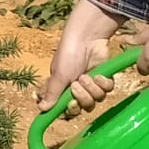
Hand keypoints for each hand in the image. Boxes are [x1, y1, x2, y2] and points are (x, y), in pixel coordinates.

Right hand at [38, 0, 125, 115]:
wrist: (87, 38)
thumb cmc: (68, 55)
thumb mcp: (58, 75)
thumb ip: (52, 94)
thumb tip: (41, 108)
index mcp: (63, 89)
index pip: (67, 109)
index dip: (70, 110)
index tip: (70, 105)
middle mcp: (77, 89)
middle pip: (83, 108)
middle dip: (82, 98)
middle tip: (76, 85)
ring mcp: (91, 84)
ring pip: (96, 100)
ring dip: (92, 89)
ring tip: (86, 76)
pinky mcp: (104, 79)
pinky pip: (107, 91)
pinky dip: (103, 84)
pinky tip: (98, 74)